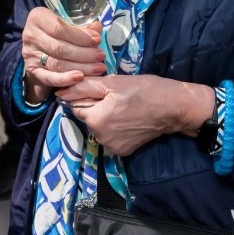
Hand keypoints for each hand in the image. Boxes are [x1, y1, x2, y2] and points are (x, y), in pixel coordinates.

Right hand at [21, 7, 106, 103]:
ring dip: (80, 67)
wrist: (41, 48)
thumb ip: (83, 26)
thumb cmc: (58, 32)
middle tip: (100, 56)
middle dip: (84, 53)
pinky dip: (65, 79)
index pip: (60, 28)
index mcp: (38, 17)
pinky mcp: (32, 70)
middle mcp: (30, 35)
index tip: (97, 40)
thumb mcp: (68, 23)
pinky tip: (80, 78)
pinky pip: (49, 77)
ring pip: (57, 63)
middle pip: (59, 47)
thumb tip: (97, 28)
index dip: (80, 36)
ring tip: (98, 68)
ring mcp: (29, 54)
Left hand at [57, 74, 213, 155]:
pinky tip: (128, 119)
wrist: (173, 107)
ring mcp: (113, 147)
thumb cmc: (143, 90)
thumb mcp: (112, 83)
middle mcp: (100, 138)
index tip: (103, 91)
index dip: (87, 96)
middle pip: (87, 119)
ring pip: (99, 128)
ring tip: (124, 108)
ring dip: (105, 118)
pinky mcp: (124, 151)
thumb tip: (60, 91)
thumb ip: (83, 88)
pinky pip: (110, 137)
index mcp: (95, 120)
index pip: (76, 107)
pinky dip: (114, 128)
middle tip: (116, 98)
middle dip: (96, 108)